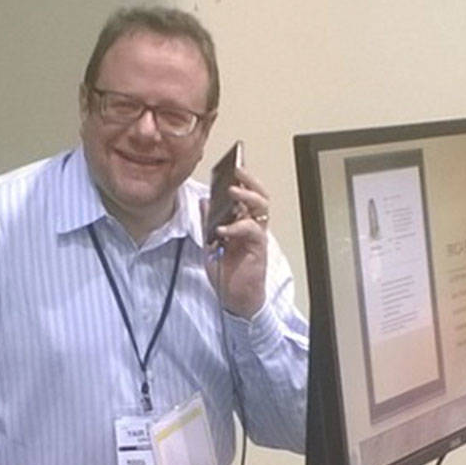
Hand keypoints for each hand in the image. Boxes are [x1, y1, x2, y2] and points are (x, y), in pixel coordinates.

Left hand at [203, 166, 270, 318]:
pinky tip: (222, 228)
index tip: (227, 165)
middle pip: (258, 194)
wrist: (235, 298)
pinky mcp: (258, 248)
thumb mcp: (210, 243)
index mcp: (241, 221)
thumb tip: (204, 200)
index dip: (239, 179)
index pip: (244, 193)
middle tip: (237, 169)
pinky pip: (252, 230)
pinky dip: (237, 227)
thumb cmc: (227, 272)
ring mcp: (256, 235)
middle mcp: (251, 225)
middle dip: (248, 179)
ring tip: (233, 190)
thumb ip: (208, 222)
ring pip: (261, 207)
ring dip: (247, 196)